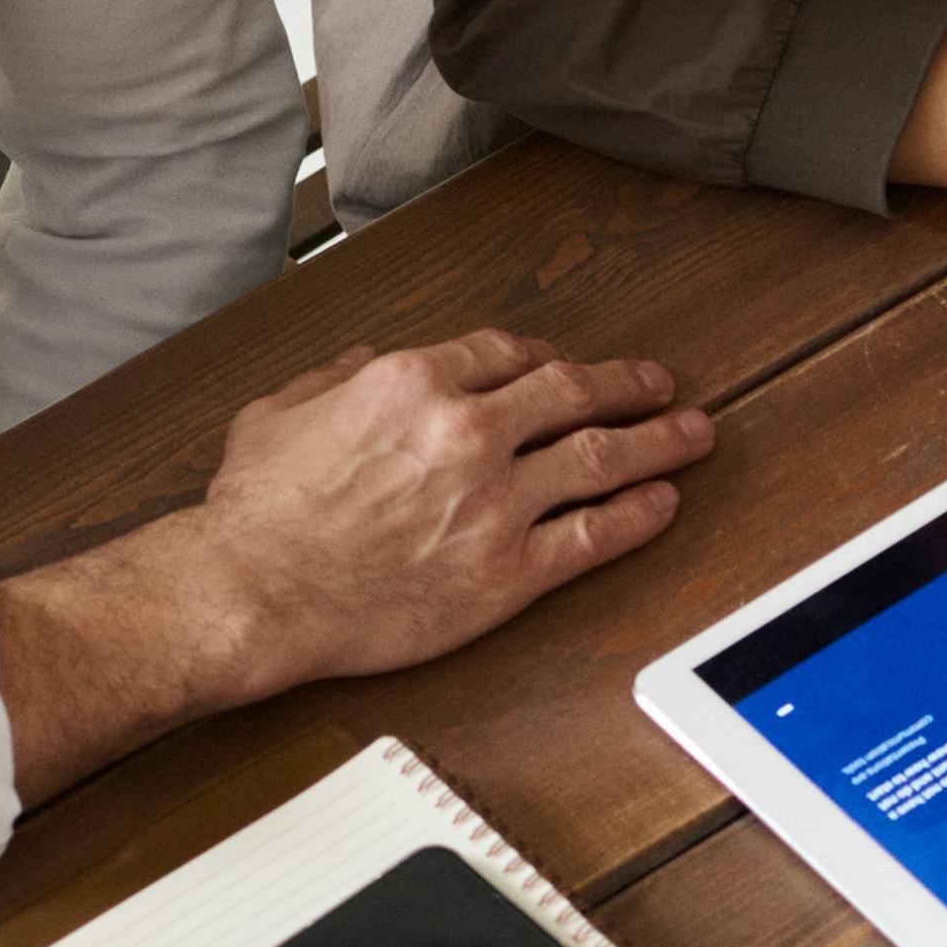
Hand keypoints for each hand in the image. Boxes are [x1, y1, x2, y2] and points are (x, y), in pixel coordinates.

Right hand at [184, 337, 713, 683]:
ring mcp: (495, 502)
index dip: (549, 358)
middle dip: (624, 386)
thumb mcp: (280, 411)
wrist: (253, 592)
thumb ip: (336, 378)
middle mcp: (467, 431)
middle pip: (571, 394)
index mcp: (414, 382)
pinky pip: (594, 535)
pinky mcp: (508, 571)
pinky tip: (663, 502)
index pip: (508, 354)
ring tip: (693, 433)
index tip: (566, 368)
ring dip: (656, 441)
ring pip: (599, 458)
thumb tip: (368, 364)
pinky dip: (638, 515)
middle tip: (656, 386)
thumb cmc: (256, 512)